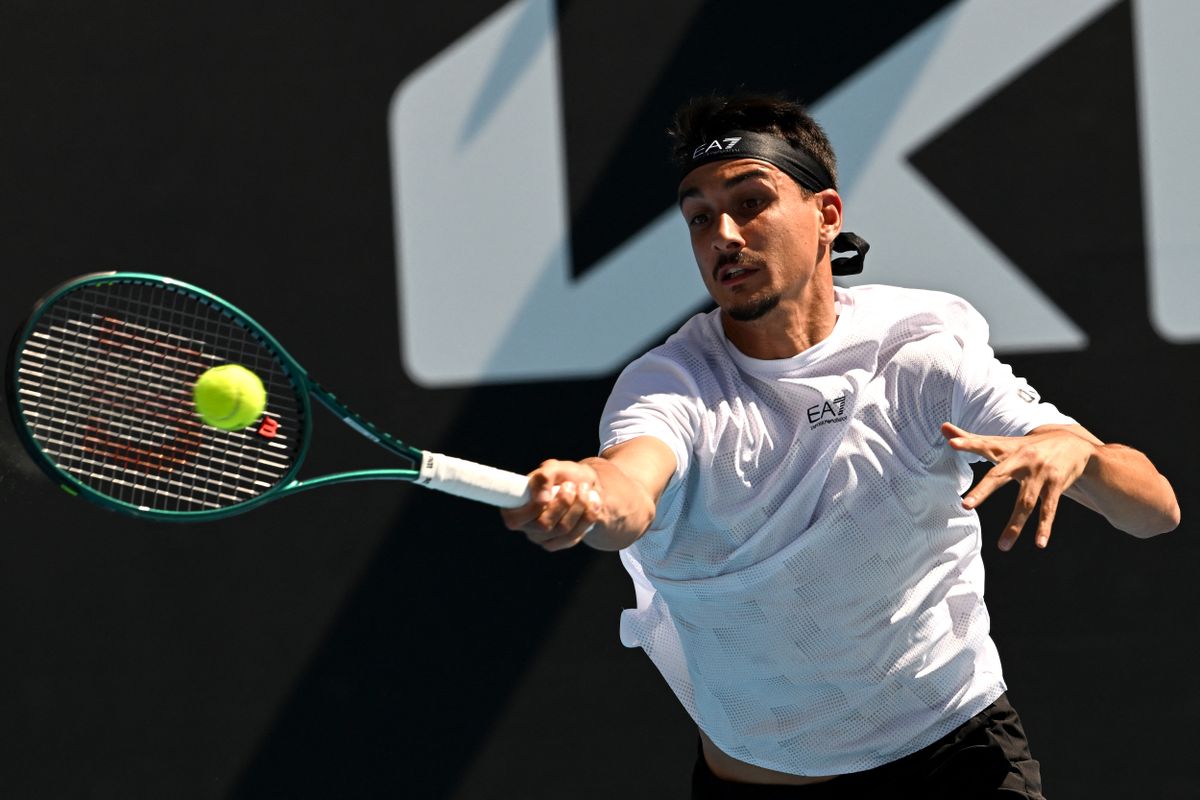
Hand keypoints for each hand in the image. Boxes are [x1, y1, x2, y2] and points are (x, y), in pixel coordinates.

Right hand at [499, 459, 602, 551]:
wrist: (583, 484)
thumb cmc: (561, 475)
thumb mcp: (552, 468)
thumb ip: (544, 478)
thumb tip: (541, 499)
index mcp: (514, 508)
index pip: (515, 520)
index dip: (534, 508)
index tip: (550, 493)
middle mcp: (526, 527)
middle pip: (544, 525)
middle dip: (563, 503)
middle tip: (572, 485)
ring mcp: (543, 538)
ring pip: (563, 530)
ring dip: (579, 507)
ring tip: (585, 489)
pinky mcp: (561, 543)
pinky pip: (575, 536)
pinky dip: (587, 517)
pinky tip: (592, 503)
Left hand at [941, 422, 1096, 550]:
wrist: (1074, 442)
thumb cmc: (1028, 446)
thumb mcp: (1002, 442)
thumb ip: (972, 439)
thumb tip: (943, 427)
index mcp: (1006, 449)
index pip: (983, 444)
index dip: (968, 443)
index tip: (952, 443)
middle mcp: (1022, 460)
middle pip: (999, 476)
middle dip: (983, 490)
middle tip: (965, 505)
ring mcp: (1040, 473)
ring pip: (1025, 502)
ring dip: (1015, 526)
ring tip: (1003, 546)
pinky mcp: (1056, 485)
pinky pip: (1048, 509)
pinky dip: (1044, 527)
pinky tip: (1039, 543)